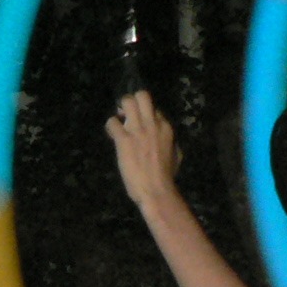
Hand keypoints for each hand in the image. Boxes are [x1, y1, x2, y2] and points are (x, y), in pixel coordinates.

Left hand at [106, 90, 181, 207]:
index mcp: (166, 128)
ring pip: (127, 101)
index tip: (139, 123)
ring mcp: (137, 130)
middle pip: (142, 96)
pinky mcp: (124, 140)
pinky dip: (110, 127)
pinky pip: (112, 122)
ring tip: (119, 121)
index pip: (155, 110)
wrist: (156, 190)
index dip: (145, 115)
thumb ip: (171, 144)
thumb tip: (169, 141)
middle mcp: (152, 124)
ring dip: (120, 109)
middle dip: (132, 101)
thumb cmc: (166, 178)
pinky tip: (113, 136)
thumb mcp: (176, 156)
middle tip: (127, 113)